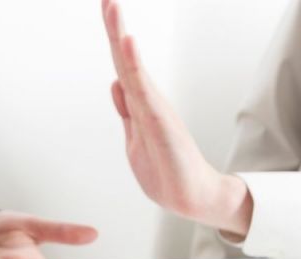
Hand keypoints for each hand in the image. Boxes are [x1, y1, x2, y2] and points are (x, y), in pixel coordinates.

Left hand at [101, 0, 251, 236]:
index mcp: (141, 106)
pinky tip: (126, 43)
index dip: (113, 40)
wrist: (192, 197)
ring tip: (112, 8)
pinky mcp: (160, 122)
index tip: (107, 10)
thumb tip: (115, 84)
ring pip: (132, 68)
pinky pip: (142, 89)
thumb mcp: (136, 138)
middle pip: (126, 59)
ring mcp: (155, 109)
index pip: (122, 67)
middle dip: (115, 27)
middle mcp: (148, 101)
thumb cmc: (167, 171)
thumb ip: (127, 111)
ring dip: (120, 37)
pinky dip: (133, 65)